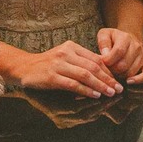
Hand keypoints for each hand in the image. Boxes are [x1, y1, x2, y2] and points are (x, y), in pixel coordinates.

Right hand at [0, 40, 122, 97]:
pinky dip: (86, 90)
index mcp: (71, 47)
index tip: (117, 80)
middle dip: (108, 79)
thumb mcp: (65, 57)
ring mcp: (58, 64)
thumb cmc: (48, 64)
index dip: (108, 70)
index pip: (95, 58)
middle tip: (118, 88)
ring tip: (110, 93)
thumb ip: (81, 62)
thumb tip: (103, 73)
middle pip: (93, 67)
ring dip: (100, 85)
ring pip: (85, 75)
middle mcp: (66, 53)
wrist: (24, 67)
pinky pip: (73, 84)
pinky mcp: (52, 77)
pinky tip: (94, 95)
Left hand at [97, 27, 142, 83]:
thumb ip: (103, 42)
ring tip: (114, 72)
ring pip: (131, 72)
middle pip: (124, 64)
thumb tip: (105, 55)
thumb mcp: (105, 34)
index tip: (102, 63)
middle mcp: (137, 46)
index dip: (108, 60)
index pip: (118, 51)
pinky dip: (138, 80)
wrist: (129, 38)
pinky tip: (128, 81)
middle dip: (112, 70)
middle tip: (107, 70)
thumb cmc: (114, 39)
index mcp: (126, 38)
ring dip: (120, 75)